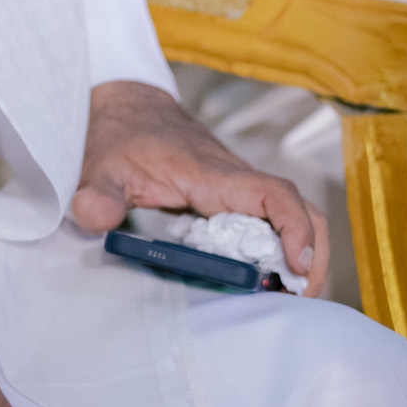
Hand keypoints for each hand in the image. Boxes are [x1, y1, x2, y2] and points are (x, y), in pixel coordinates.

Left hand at [71, 80, 328, 294]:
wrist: (125, 108)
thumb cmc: (117, 136)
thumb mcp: (101, 167)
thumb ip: (98, 193)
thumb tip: (93, 216)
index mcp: (212, 173)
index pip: (275, 194)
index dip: (296, 229)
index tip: (295, 268)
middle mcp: (235, 179)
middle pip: (300, 208)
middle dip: (312, 255)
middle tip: (296, 298)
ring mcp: (237, 188)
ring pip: (292, 215)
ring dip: (300, 255)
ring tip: (282, 296)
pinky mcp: (232, 197)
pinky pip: (271, 221)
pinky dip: (279, 250)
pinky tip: (260, 278)